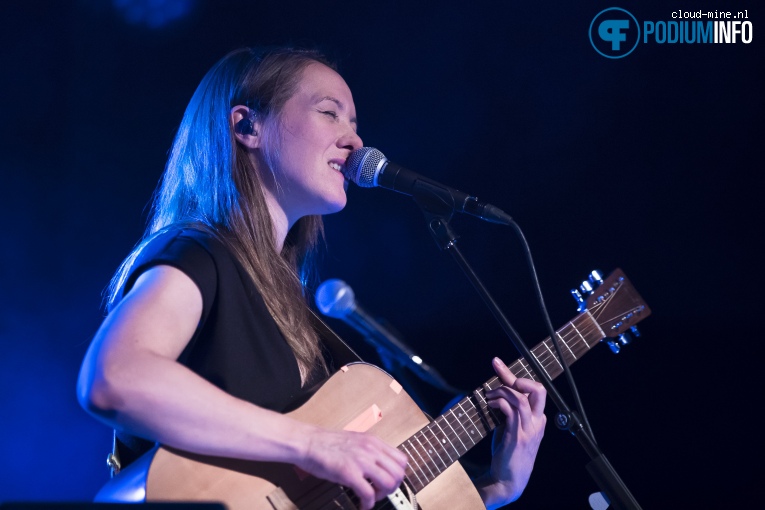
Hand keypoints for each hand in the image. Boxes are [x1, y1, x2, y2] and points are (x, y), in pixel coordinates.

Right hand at [298, 427, 408, 509]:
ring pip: (389, 483)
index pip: (401, 460)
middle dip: (393, 487)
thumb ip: (370, 451)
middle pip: (399, 473)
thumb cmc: (326, 443)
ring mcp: (361, 461)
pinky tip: (362, 505)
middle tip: (380, 492)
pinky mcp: (349, 473)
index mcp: (373, 442)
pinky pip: (369, 494)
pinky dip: (368, 504)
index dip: (397, 474)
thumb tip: (380, 466)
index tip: (389, 481)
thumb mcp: (355, 441)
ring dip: (383, 495)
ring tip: (372, 498)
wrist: (307, 442)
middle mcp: (371, 449)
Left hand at [478, 357, 546, 507]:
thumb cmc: (508, 452)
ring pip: (520, 397)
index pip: (533, 389)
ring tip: (489, 396)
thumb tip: (496, 391)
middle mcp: (537, 421)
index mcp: (537, 418)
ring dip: (501, 392)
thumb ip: (508, 410)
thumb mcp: (510, 426)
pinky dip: (499, 402)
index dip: (512, 374)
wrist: (509, 479)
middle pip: (538, 389)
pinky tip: (490, 405)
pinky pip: (511, 410)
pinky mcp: (518, 435)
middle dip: (516, 378)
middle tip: (500, 381)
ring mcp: (529, 429)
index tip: (496, 363)